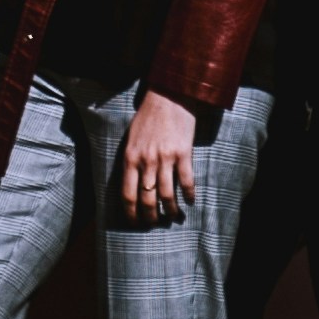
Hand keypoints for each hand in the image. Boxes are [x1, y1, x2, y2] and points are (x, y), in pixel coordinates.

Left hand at [120, 88, 197, 226]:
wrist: (169, 94)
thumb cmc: (148, 115)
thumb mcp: (132, 138)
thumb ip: (132, 160)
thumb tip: (132, 183)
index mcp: (131, 158)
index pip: (128, 195)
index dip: (131, 214)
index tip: (135, 223)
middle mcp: (147, 161)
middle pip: (147, 199)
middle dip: (151, 217)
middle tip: (155, 224)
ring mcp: (165, 158)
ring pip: (167, 195)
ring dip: (171, 210)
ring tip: (174, 216)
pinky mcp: (183, 153)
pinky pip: (186, 181)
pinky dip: (189, 194)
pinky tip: (190, 201)